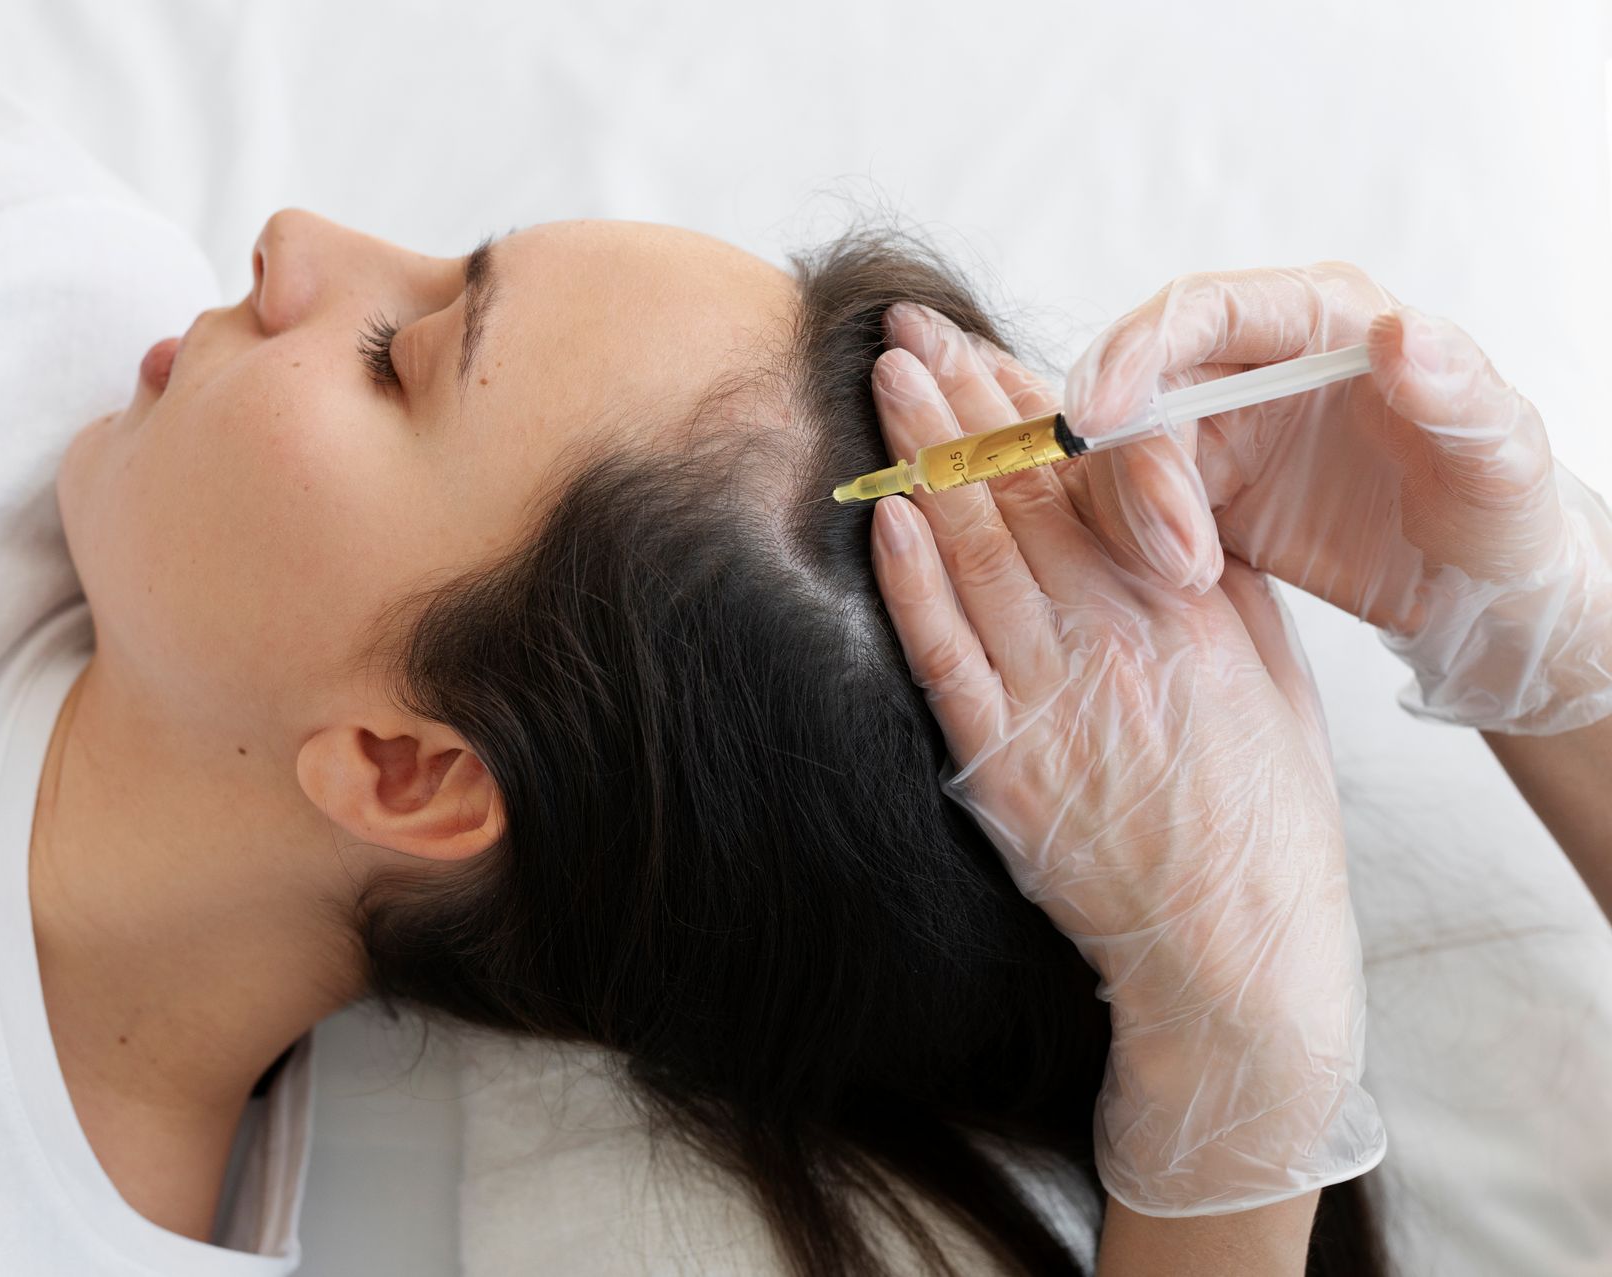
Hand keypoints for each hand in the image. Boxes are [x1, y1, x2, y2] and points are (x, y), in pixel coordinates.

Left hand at [867, 301, 1384, 1214]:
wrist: (1235, 948)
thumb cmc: (1262, 812)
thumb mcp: (1270, 675)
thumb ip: (1207, 580)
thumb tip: (1151, 500)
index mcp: (1185, 606)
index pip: (1093, 476)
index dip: (1028, 402)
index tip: (981, 343)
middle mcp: (1116, 637)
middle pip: (1023, 495)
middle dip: (959, 402)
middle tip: (906, 330)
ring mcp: (1053, 699)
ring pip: (976, 555)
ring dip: (925, 462)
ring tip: (885, 384)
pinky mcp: (1004, 764)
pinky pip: (946, 657)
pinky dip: (911, 583)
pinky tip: (884, 517)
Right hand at [1063, 262, 1611, 734]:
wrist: (1481, 593)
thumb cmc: (1503, 512)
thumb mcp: (1502, 454)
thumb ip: (1457, 388)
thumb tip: (1400, 332)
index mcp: (1321, 319)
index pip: (1200, 309)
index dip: (1135, 354)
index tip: (1098, 419)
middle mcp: (1256, 363)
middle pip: (1144, 388)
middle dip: (1138, 470)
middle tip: (1176, 554)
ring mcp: (1223, 428)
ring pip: (1125, 452)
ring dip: (1136, 517)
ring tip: (1194, 577)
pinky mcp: (1201, 493)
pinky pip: (1131, 506)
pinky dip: (1136, 544)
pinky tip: (1189, 582)